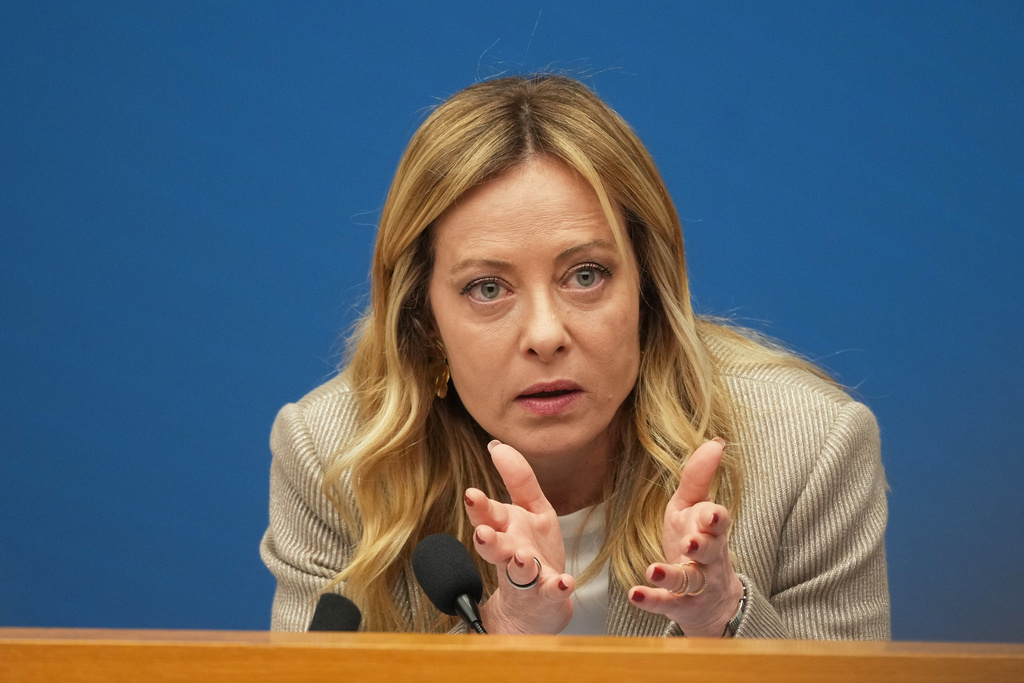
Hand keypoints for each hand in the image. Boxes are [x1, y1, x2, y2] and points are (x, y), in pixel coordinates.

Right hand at [463, 440, 574, 633]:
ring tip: (522, 557)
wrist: (535, 607)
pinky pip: (551, 592)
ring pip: (519, 572)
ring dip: (520, 565)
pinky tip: (563, 582)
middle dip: (488, 541)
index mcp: (504, 529)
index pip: (488, 515)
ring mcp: (528, 578)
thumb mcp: (529, 508)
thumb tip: (497, 445)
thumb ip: (517, 477)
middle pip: (495, 546)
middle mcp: (511, 553)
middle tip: (482, 534)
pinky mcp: (546, 596)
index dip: (480, 506)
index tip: (472, 494)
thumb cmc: (531, 549)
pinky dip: (557, 588)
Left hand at [628, 438, 743, 636]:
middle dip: (704, 545)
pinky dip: (652, 599)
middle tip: (691, 542)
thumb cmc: (698, 543)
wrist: (713, 600)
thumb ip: (699, 477)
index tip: (711, 511)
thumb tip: (716, 441)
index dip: (715, 518)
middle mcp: (709, 557)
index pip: (717, 522)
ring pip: (689, 580)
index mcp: (711, 530)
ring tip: (652, 569)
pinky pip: (668, 602)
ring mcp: (697, 583)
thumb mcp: (694, 508)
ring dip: (671, 575)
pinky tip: (635, 594)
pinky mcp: (680, 604)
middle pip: (711, 551)